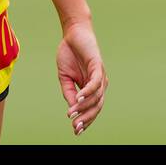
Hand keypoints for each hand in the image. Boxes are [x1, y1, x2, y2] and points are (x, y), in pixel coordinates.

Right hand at [56, 21, 106, 136]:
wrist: (72, 34)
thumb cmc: (69, 54)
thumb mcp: (65, 77)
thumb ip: (69, 93)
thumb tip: (72, 109)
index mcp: (92, 88)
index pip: (92, 109)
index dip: (85, 120)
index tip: (75, 131)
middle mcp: (99, 85)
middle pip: (96, 107)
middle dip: (86, 119)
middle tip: (76, 128)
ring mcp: (100, 76)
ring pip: (96, 98)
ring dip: (84, 107)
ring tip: (72, 114)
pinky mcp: (98, 66)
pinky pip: (95, 83)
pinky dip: (87, 92)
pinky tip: (78, 98)